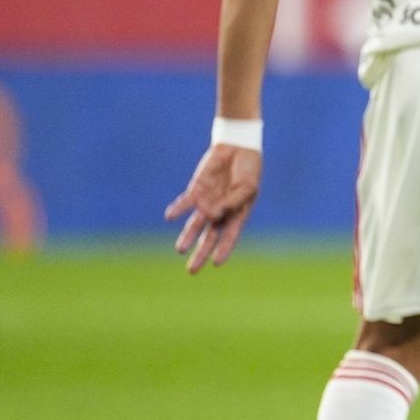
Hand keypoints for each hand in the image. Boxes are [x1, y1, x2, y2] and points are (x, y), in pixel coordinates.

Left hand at [164, 143, 262, 272]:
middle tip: (192, 270)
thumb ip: (233, 201)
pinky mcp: (197, 190)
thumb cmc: (249, 170)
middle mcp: (220, 212)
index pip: (229, 236)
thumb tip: (214, 215)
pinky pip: (185, 202)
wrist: (238, 149)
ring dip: (187, 236)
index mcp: (237, 214)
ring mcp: (208, 202)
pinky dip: (178, 209)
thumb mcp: (248, 186)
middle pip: (209, 236)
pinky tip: (170, 217)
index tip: (216, 263)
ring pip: (195, 224)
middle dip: (200, 253)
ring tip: (180, 250)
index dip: (224, 250)